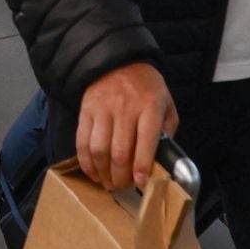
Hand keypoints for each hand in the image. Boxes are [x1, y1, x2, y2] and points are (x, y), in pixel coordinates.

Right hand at [77, 62, 177, 192]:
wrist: (119, 62)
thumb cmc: (147, 89)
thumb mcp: (167, 106)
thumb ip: (167, 133)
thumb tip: (162, 163)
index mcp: (150, 108)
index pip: (146, 144)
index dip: (142, 169)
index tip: (141, 183)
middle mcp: (126, 109)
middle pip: (120, 152)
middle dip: (121, 177)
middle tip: (123, 186)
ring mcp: (103, 109)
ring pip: (99, 150)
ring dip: (103, 173)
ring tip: (109, 182)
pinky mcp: (86, 111)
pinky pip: (82, 142)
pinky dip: (86, 162)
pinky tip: (93, 172)